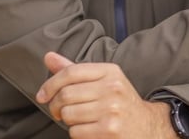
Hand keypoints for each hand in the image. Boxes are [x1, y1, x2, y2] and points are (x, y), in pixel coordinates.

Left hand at [36, 52, 176, 138]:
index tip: (42, 95)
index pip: (71, 72)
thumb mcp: (103, 81)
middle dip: (56, 106)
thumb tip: (49, 57)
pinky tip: (90, 129)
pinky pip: (76, 132)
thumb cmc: (119, 102)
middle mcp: (113, 88)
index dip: (50, 84)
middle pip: (65, 94)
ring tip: (81, 119)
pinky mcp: (108, 130)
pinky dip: (78, 133)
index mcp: (111, 72)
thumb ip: (75, 71)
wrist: (146, 125)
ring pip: (68, 114)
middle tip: (61, 111)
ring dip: (68, 121)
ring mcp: (112, 109)